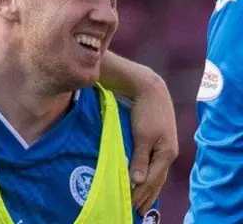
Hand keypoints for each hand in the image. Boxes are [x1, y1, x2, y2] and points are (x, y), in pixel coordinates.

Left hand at [129, 73, 178, 214]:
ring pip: (157, 173)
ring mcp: (165, 147)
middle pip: (157, 180)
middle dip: (147, 195)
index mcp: (166, 153)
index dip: (142, 193)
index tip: (131, 204)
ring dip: (149, 188)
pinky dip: (150, 176)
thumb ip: (140, 159)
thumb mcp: (142, 135)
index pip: (152, 180)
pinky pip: (155, 165)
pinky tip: (146, 181)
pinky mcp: (159, 141)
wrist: (150, 89)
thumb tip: (138, 181)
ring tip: (142, 201)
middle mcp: (168, 153)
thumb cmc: (146, 112)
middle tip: (137, 210)